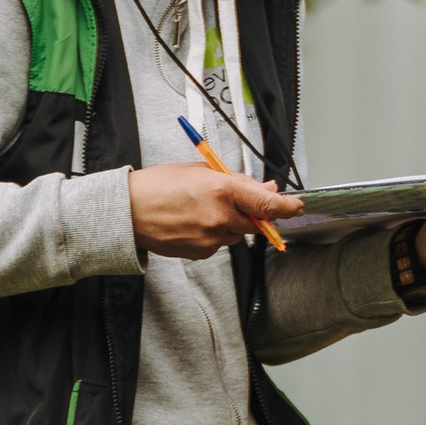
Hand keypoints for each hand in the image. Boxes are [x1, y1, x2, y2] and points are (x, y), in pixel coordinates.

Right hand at [128, 163, 303, 259]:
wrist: (127, 212)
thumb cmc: (158, 186)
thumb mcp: (201, 171)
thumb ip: (239, 181)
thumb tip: (267, 189)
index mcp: (222, 190)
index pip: (268, 204)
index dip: (288, 207)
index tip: (298, 207)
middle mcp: (220, 217)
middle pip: (256, 222)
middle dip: (252, 213)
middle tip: (231, 201)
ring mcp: (211, 238)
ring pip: (238, 233)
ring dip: (231, 223)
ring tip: (202, 209)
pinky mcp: (202, 253)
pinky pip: (221, 244)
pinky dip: (215, 234)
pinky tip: (194, 222)